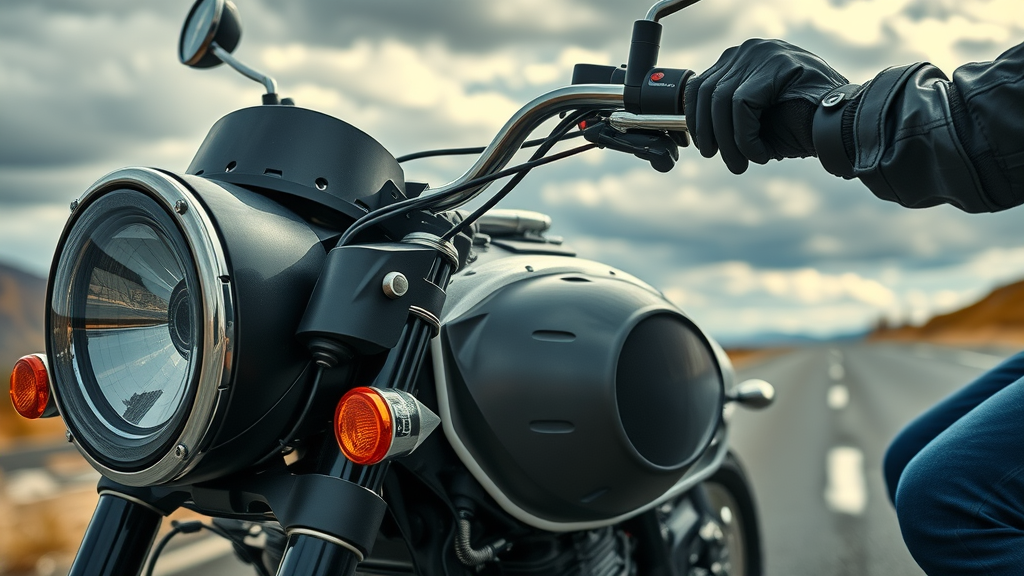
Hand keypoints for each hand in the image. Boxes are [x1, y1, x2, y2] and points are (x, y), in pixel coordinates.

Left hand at [684, 39, 847, 173]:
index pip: (700, 84)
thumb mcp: (754, 121)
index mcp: (744, 59)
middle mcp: (751, 49)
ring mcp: (765, 52)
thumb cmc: (800, 128)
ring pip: (721, 100)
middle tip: (721, 159)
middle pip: (706, 92)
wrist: (843, 130)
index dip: (695, 118)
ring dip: (728, 141)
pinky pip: (740, 104)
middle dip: (708, 133)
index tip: (703, 145)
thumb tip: (695, 131)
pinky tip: (760, 153)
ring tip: (741, 163)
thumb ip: (726, 117)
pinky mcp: (776, 64)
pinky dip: (745, 136)